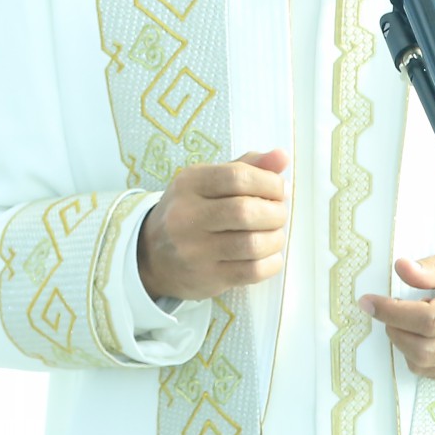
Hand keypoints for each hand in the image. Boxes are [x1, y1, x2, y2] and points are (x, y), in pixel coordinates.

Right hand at [137, 150, 289, 302]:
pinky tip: (269, 256)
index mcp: (189, 184)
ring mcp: (194, 250)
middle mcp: (187, 216)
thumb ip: (246, 167)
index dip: (268, 182)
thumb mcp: (207, 181)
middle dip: (275, 212)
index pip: (237, 177)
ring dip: (275, 239)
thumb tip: (282, 156)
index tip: (279, 190)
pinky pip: (251, 271)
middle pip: (245, 211)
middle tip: (279, 214)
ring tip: (274, 235)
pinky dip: (271, 263)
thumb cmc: (189, 211)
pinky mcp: (205, 278)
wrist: (151, 254)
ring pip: (251, 244)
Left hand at [361, 241, 434, 383]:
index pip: (429, 320)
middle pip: (423, 349)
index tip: (369, 301)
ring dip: (404, 343)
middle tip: (387, 310)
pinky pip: (434, 373)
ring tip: (411, 318)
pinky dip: (419, 355)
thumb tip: (402, 268)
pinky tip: (426, 333)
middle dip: (394, 329)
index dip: (392, 312)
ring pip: (425, 365)